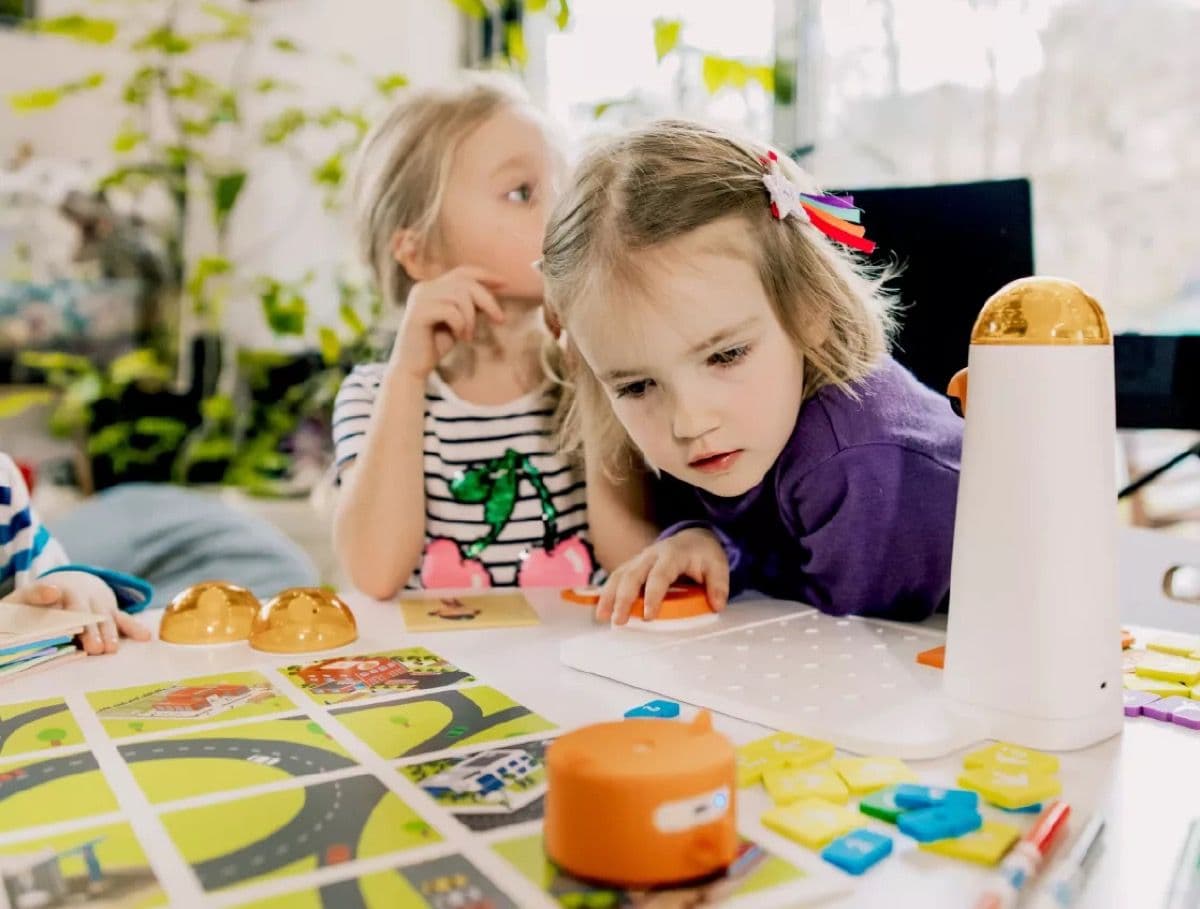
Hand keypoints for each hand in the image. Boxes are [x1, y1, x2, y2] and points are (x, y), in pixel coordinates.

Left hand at [4, 573, 149, 654]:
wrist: (73, 584)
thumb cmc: (44, 599)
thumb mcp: (31, 595)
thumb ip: (37, 595)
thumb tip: (51, 593)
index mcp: (61, 588)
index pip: (59, 597)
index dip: (58, 600)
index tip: (58, 601)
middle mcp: (83, 594)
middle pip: (85, 612)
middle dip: (90, 630)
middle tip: (93, 647)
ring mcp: (100, 604)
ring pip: (105, 618)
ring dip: (109, 633)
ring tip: (110, 649)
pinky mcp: (111, 613)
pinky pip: (123, 619)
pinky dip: (134, 628)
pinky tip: (145, 636)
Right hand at [390, 266, 505, 379]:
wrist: (413, 367)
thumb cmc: (436, 344)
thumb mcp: (460, 320)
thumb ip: (471, 305)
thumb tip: (496, 290)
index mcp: (432, 286)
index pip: (463, 272)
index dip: (486, 275)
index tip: (505, 284)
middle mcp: (424, 288)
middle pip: (466, 282)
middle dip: (488, 300)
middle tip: (500, 320)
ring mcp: (419, 298)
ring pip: (460, 296)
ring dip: (472, 318)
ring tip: (468, 335)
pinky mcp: (418, 313)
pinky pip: (451, 311)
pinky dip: (461, 325)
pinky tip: (460, 337)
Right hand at [597, 527, 728, 625]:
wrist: (692, 537)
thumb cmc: (703, 555)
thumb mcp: (718, 565)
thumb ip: (719, 585)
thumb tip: (717, 605)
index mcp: (672, 554)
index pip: (659, 576)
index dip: (653, 596)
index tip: (648, 616)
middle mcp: (651, 555)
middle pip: (632, 575)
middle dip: (623, 598)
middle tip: (619, 620)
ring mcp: (639, 559)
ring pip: (619, 575)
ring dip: (608, 595)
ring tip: (602, 616)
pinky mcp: (633, 565)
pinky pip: (616, 577)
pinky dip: (607, 592)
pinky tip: (601, 609)